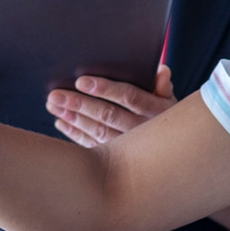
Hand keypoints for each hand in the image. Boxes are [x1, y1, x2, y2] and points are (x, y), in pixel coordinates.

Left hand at [46, 65, 174, 146]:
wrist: (175, 152)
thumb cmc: (165, 117)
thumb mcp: (169, 101)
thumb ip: (163, 85)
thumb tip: (162, 70)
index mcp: (156, 110)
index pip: (129, 96)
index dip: (106, 88)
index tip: (81, 81)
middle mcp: (143, 130)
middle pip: (108, 115)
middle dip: (80, 104)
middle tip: (56, 95)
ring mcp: (130, 148)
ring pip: (98, 132)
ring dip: (73, 118)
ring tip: (53, 105)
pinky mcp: (118, 160)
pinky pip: (94, 147)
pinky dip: (75, 135)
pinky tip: (61, 123)